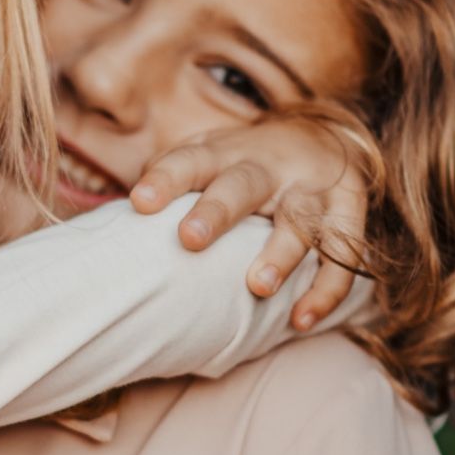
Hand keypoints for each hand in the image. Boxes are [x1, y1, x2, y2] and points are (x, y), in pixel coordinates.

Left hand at [129, 113, 376, 331]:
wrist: (328, 135)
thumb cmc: (245, 162)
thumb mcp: (208, 156)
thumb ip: (169, 181)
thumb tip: (106, 224)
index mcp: (225, 153)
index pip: (190, 160)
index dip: (166, 180)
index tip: (139, 203)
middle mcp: (269, 166)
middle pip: (242, 184)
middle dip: (218, 211)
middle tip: (190, 238)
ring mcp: (311, 187)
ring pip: (299, 219)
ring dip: (280, 251)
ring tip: (259, 286)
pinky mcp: (349, 210)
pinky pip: (341, 254)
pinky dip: (326, 288)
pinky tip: (302, 319)